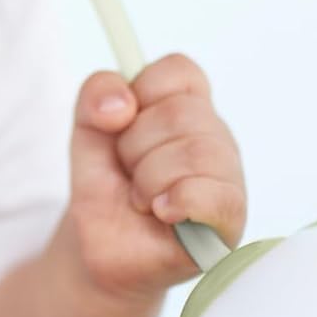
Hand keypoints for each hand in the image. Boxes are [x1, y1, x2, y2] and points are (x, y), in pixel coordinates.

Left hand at [60, 52, 246, 300]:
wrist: (100, 245)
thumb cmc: (106, 183)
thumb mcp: (87, 128)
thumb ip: (96, 94)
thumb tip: (122, 104)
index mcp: (189, 107)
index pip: (180, 70)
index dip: (142, 91)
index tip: (121, 122)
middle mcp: (216, 138)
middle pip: (181, 112)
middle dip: (134, 146)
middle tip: (129, 173)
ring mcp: (227, 178)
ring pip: (196, 152)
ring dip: (149, 179)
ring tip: (141, 199)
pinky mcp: (229, 222)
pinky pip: (215, 196)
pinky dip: (179, 201)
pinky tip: (161, 212)